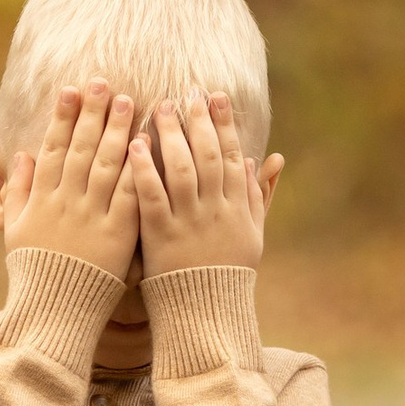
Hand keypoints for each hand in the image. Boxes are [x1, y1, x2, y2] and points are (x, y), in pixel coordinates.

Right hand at [0, 82, 142, 281]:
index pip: (53, 148)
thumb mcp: (15, 229)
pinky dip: (140, 170)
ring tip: (130, 101)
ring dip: (119, 130)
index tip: (71, 89)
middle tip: (105, 82)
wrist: (53, 313)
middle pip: (82, 148)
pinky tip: (150, 145)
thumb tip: (18, 154)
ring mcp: (93, 217)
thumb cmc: (35, 272)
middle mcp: (67, 202)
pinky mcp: (118, 236)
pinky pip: (131, 196)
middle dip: (94, 113)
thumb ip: (17, 191)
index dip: (62, 116)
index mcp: (42, 199)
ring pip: (107, 165)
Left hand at [131, 90, 281, 275]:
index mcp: (239, 208)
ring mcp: (189, 223)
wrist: (206, 313)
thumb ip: (260, 195)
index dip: (225, 124)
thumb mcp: (253, 234)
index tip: (216, 96)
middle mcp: (216, 211)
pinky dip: (144, 169)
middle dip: (199, 121)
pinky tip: (135, 145)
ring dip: (171, 135)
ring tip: (160, 107)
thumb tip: (269, 159)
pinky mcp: (161, 237)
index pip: (234, 156)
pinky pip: (152, 197)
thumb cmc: (228, 273)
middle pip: (209, 156)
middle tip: (187, 92)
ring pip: (182, 170)